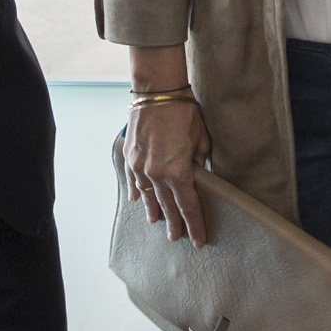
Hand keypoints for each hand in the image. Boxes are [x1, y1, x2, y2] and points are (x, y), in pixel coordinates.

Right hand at [127, 97, 213, 246]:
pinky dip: (137, 191)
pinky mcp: (130, 156)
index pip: (188, 206)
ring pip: (147, 196)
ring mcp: (139, 166)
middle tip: (178, 238)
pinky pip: (134, 180)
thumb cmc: (184, 111)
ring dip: (154, 211)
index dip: (195, 225)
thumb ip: (200, 162)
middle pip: (167, 206)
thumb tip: (199, 175)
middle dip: (174, 224)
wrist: (157, 90)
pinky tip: (138, 200)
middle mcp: (156, 174)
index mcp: (178, 172)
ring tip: (158, 223)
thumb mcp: (201, 138)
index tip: (199, 240)